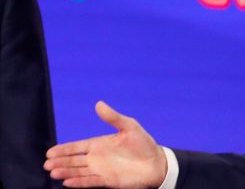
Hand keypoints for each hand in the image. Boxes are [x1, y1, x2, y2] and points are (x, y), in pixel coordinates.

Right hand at [45, 101, 166, 187]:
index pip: (77, 146)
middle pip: (74, 160)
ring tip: (53, 172)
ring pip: (78, 171)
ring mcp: (101, 170)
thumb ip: (113, 118)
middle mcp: (97, 158)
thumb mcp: (129, 126)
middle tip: (47, 163)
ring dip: (66, 172)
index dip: (64, 149)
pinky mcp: (107, 181)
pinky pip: (89, 182)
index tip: (50, 151)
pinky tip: (67, 182)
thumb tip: (98, 104)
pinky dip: (79, 182)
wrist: (156, 162)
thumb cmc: (143, 143)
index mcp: (100, 144)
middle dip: (60, 161)